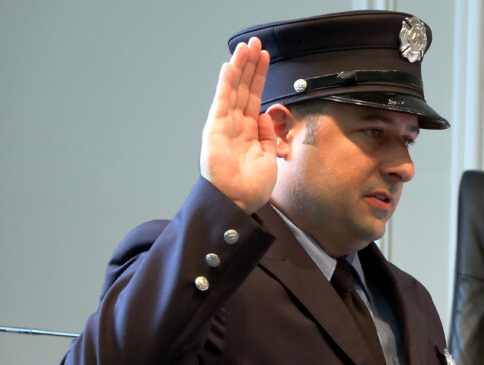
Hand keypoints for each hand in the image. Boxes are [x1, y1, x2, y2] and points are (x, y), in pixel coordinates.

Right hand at [200, 37, 276, 214]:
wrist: (237, 202)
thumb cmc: (250, 188)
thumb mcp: (268, 157)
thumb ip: (267, 135)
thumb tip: (265, 114)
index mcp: (248, 132)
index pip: (255, 97)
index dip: (260, 77)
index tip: (265, 59)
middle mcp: (236, 125)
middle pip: (244, 88)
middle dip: (250, 65)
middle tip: (256, 44)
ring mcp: (225, 125)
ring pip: (233, 89)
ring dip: (240, 67)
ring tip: (246, 47)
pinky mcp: (215, 128)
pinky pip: (222, 101)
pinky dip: (226, 83)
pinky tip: (231, 66)